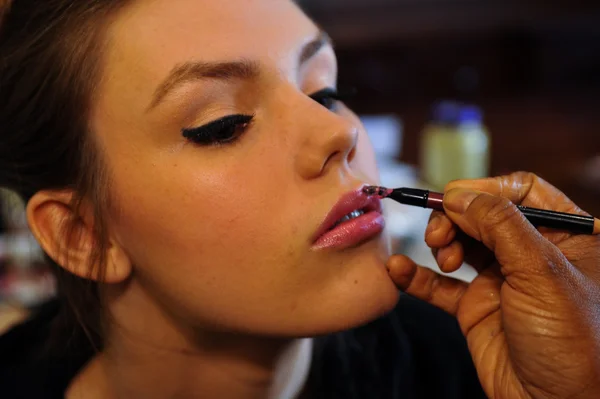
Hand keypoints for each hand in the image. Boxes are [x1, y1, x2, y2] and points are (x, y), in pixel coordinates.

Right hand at [387, 172, 599, 398]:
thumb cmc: (576, 344)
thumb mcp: (541, 272)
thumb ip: (499, 225)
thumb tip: (459, 194)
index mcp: (565, 237)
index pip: (522, 191)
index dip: (485, 190)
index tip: (455, 197)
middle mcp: (532, 254)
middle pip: (482, 215)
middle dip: (456, 218)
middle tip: (441, 235)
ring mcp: (502, 280)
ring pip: (460, 242)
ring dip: (441, 242)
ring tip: (441, 256)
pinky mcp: (476, 307)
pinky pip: (439, 284)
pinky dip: (416, 275)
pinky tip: (398, 269)